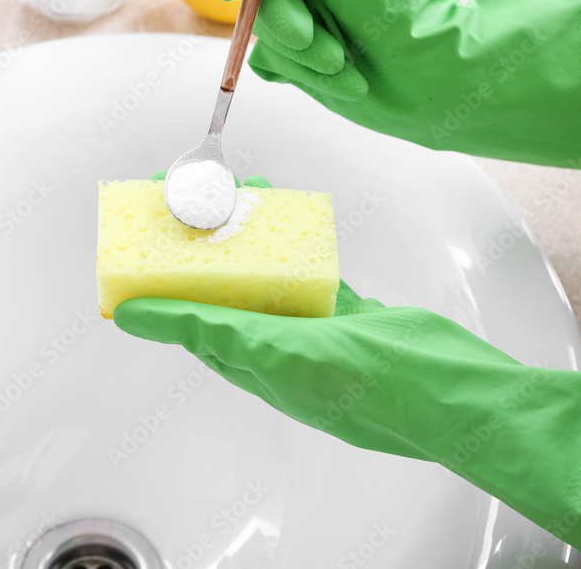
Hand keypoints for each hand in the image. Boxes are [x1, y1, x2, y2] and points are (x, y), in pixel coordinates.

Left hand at [115, 175, 580, 549]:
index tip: (142, 227)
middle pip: (219, 282)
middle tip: (187, 191)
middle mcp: (270, 344)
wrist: (447, 390)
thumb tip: (132, 316)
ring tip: (233, 191)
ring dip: (245, 233)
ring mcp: (308, 326)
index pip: (184, 309)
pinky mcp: (343, 310)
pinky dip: (293, 242)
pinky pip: (306, 269)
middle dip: (198, 238)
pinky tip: (286, 216)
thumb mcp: (266, 351)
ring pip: (263, 270)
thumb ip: (200, 327)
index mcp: (244, 360)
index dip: (158, 270)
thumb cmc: (361, 387)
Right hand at [206, 0, 580, 168]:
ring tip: (343, 62)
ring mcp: (299, 12)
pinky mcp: (295, 54)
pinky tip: (342, 77)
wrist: (436, 83)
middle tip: (306, 37)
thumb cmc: (409, 17)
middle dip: (280, 17)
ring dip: (302, 54)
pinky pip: (271, 63)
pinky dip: (303, 75)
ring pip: (262, 32)